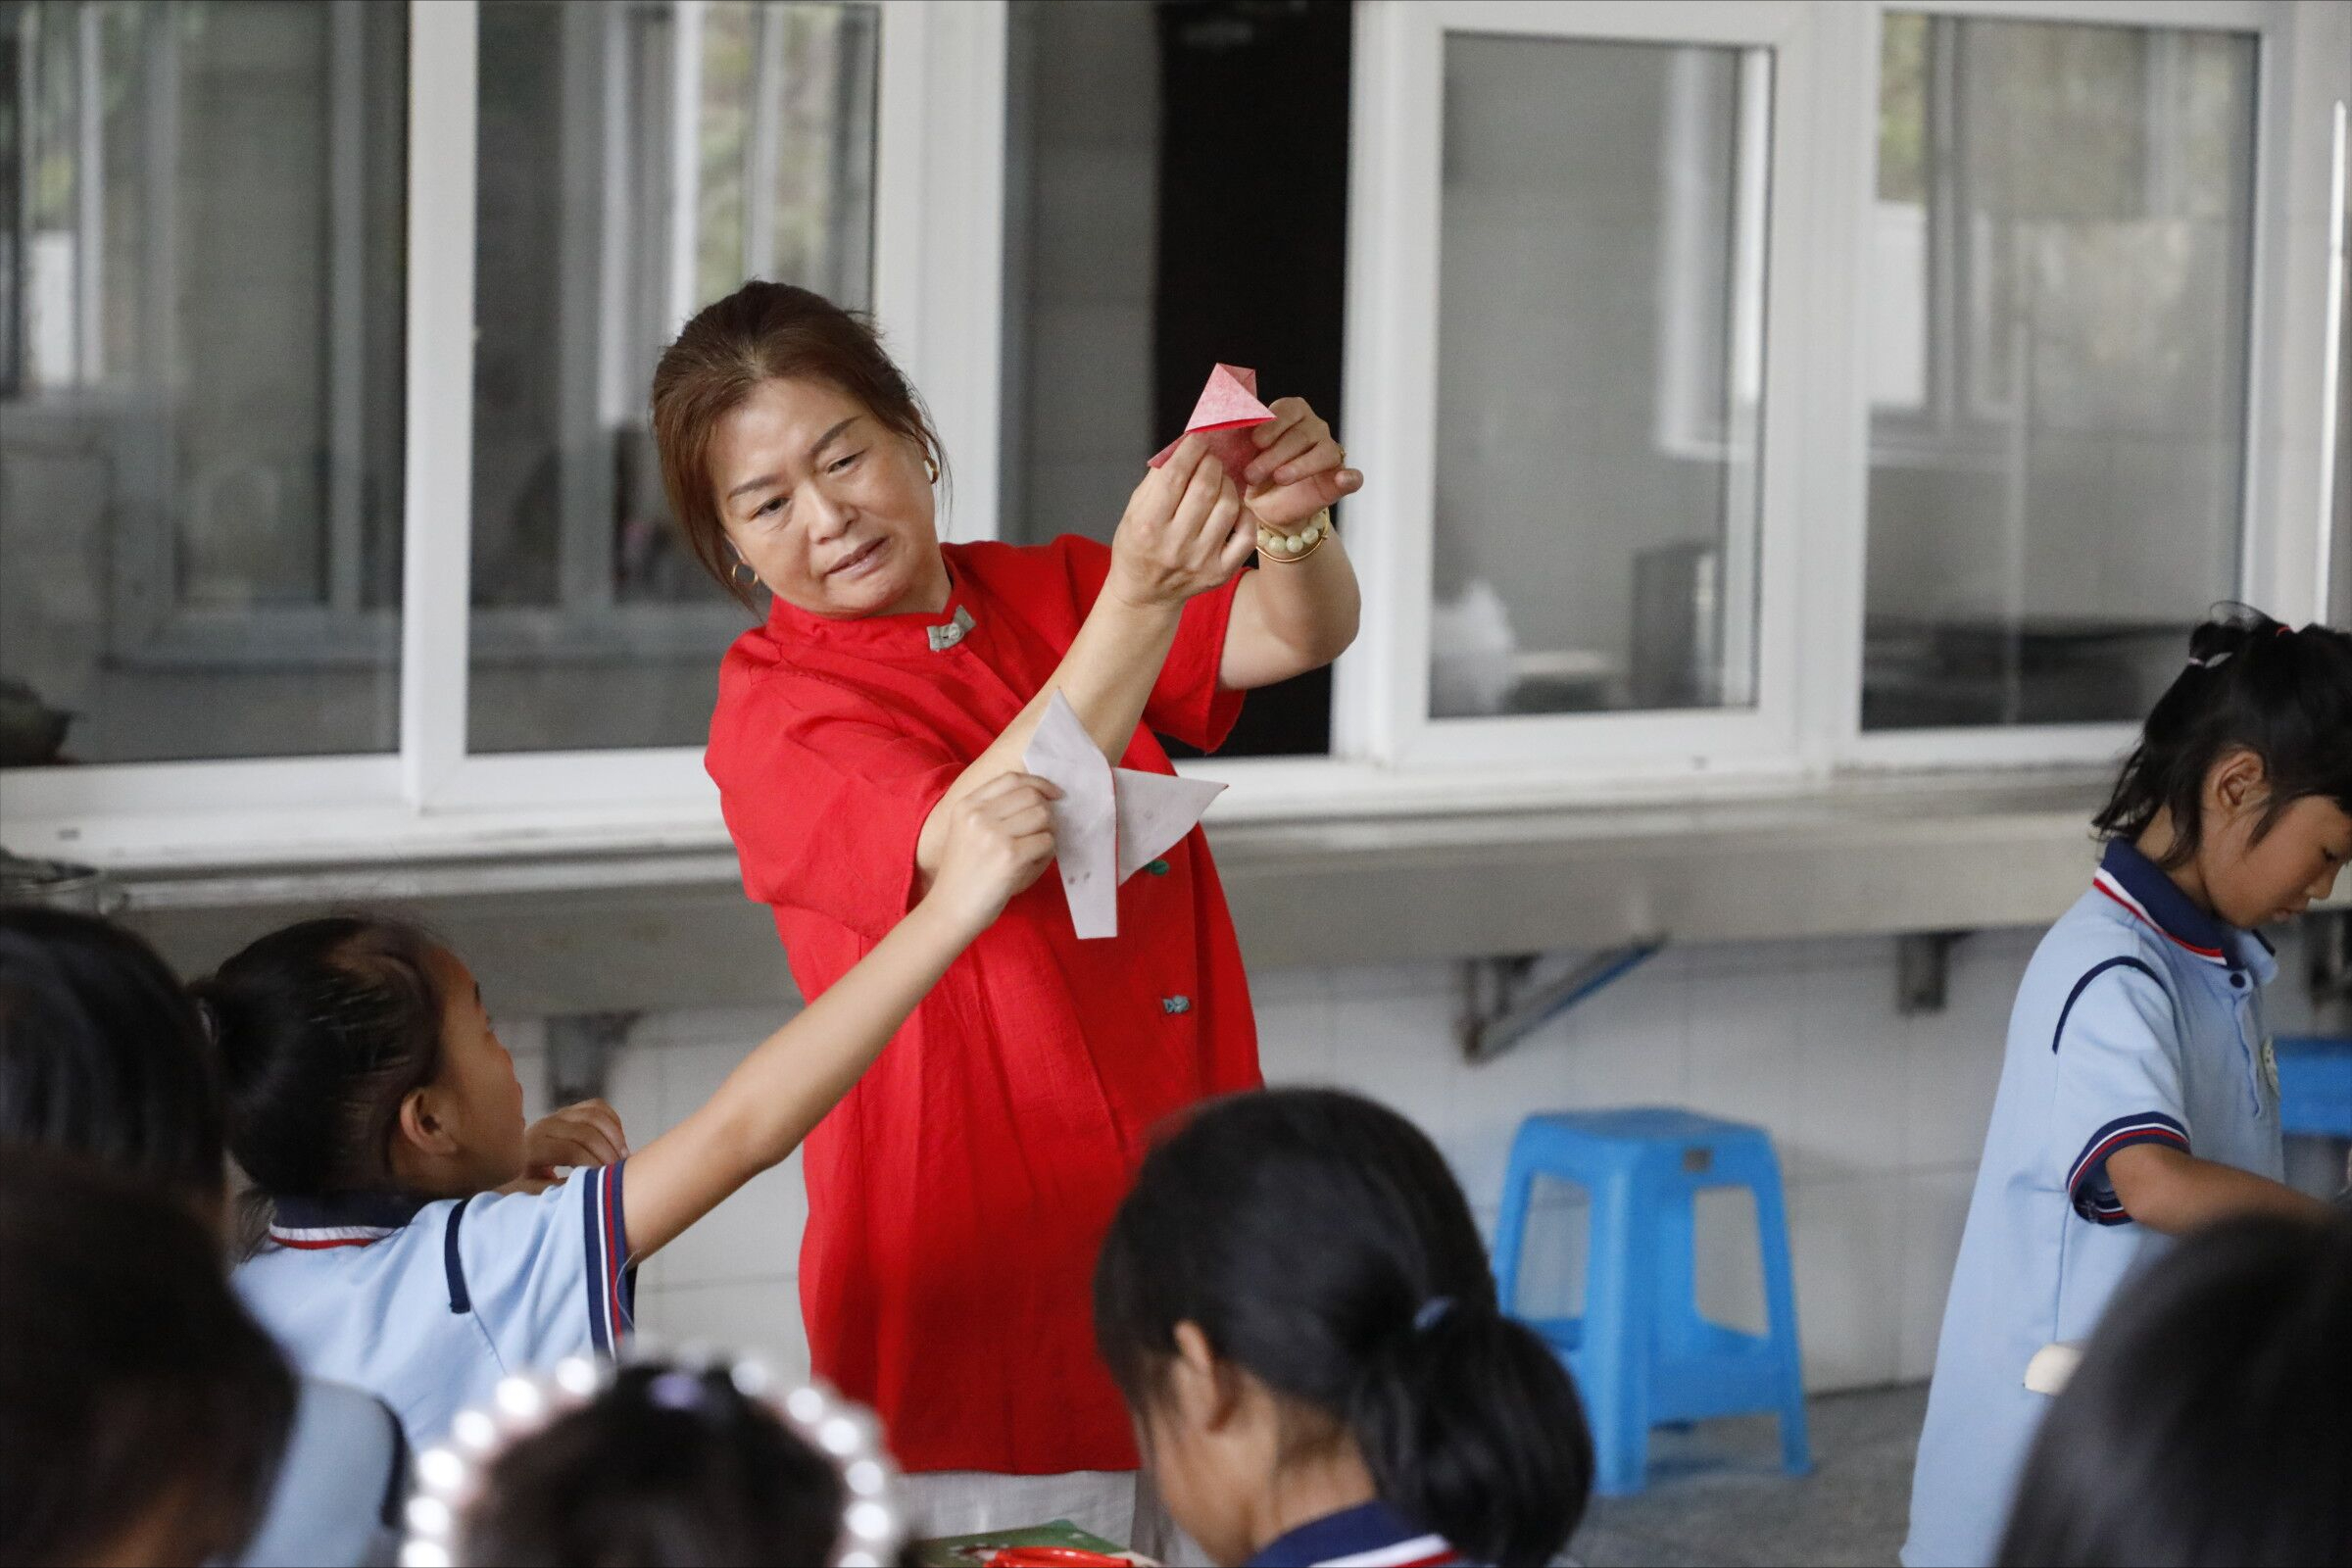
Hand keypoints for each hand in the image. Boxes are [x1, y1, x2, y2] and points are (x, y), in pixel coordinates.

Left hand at [517, 1098, 628, 1181]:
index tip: (606, 1179)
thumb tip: (584, 1186)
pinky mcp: (572, 1110)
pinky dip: (613, 1121)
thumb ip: (555, 1191)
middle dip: (608, 1152)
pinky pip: (599, 1107)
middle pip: (586, 1132)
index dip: (593, 1163)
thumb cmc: (526, 1181)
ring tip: (624, 1156)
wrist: (516, 1161)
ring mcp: (560, 1114)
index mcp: (534, 1147)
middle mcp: (546, 1125)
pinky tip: (618, 1141)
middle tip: (619, 1170)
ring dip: (615, 1135)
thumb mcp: (532, 1192)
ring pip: (595, 1115)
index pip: (571, 1150)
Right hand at [927, 771, 1060, 933]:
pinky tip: (1031, 866)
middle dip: (1047, 812)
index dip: (1039, 783)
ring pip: (1043, 816)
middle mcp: (978, 815)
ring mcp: (994, 834)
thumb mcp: (968, 832)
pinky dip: (1047, 854)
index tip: (1053, 795)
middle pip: (1032, 796)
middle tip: (1044, 832)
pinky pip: (1047, 842)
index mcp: (967, 805)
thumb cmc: (965, 874)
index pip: (1012, 778)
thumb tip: (1045, 796)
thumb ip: (996, 811)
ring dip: (1048, 834)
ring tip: (1035, 852)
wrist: (950, 910)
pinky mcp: (1011, 856)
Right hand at [1107, 436, 1255, 608]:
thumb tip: (1187, 444)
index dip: (1190, 450)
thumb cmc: (1138, 544)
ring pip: (1229, 506)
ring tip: (1220, 482)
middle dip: (1211, 464)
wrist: (1145, 594)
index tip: (1199, 437)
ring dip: (1228, 485)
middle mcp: (1174, 545)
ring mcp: (1200, 561)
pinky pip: (1246, 534)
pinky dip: (1244, 514)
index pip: (1174, 476)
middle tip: (1210, 459)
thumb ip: (1158, 478)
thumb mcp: (1134, 510)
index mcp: (1147, 525)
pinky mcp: (1221, 573)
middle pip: (1205, 487)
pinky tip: (1233, 508)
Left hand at [1241, 398, 1361, 531]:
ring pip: (1322, 452)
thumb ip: (1240, 431)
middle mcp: (1314, 427)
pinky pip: (1351, 477)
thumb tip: (1226, 416)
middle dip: (1275, 454)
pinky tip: (1343, 479)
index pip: (1288, 410)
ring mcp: (1329, 451)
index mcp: (1292, 412)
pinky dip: (1350, 478)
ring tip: (1279, 478)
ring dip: (1299, 466)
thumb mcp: (1241, 449)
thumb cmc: (1254, 470)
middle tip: (1252, 473)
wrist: (1265, 505)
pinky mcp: (1339, 479)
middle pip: (1301, 435)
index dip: (1272, 425)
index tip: (1255, 441)